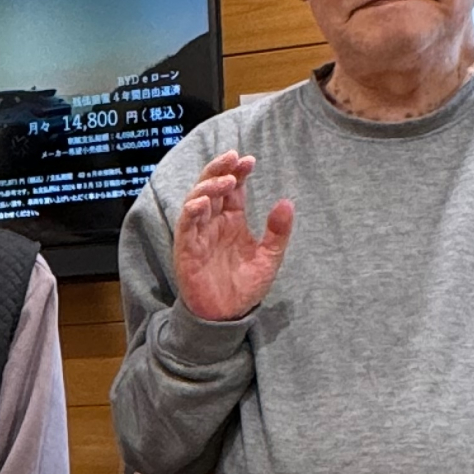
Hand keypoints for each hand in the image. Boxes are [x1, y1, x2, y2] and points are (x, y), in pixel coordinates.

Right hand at [172, 150, 295, 322]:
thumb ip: (278, 232)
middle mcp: (214, 222)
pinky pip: (185, 224)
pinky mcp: (187, 248)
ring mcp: (198, 234)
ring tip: (227, 180)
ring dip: (209, 186)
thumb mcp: (269, 258)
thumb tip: (287, 203)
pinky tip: (203, 202)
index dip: (238, 171)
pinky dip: (191, 211)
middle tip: (234, 157)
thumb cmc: (244, 287)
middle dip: (220, 169)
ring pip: (197, 199)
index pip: (233, 188)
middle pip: (212, 186)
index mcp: (232, 220)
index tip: (250, 160)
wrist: (226, 315)